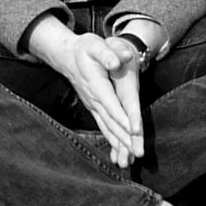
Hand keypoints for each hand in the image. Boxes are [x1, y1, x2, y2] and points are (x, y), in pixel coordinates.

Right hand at [28, 17, 145, 166]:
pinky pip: (104, 128)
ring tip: (128, 162)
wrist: (68, 56)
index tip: (133, 130)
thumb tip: (119, 61)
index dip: (122, 116)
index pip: (110, 102)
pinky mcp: (95, 109)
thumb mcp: (95, 44)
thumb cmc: (85, 48)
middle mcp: (94, 99)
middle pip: (110, 121)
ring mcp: (93, 106)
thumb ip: (108, 53)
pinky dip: (112, 142)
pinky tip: (119, 156)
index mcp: (96, 84)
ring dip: (118, 145)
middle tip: (137, 152)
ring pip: (107, 128)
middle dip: (123, 138)